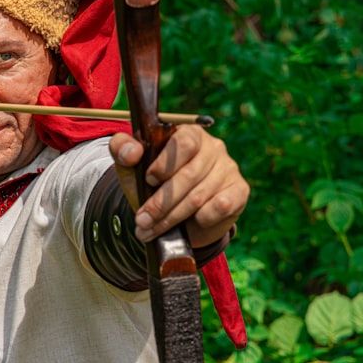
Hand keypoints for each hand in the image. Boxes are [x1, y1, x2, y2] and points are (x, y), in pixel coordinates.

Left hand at [109, 125, 248, 247]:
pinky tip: (190, 224)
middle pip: (190, 174)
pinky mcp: (239, 190)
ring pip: (200, 195)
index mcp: (188, 133)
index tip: (149, 179)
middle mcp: (213, 147)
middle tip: (142, 219)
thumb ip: (123, 151)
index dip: (166, 163)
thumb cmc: (153, 184)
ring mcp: (228, 168)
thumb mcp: (132, 168)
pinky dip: (203, 218)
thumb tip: (131, 151)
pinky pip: (222, 205)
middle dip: (162, 202)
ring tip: (150, 229)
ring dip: (172, 217)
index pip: (184, 142)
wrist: (176, 214)